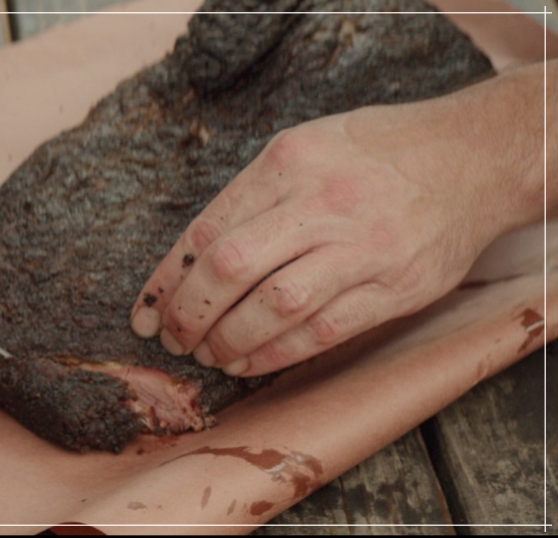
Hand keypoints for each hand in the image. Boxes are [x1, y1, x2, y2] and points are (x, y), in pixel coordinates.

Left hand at [130, 68, 548, 376]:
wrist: (471, 159)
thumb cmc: (373, 153)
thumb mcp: (305, 147)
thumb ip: (253, 196)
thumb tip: (193, 259)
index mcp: (289, 161)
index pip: (208, 229)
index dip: (169, 280)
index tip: (147, 312)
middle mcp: (323, 202)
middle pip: (231, 268)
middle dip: (189, 314)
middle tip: (174, 338)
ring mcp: (362, 248)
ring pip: (274, 307)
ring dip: (227, 340)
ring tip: (207, 354)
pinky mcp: (393, 288)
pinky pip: (320, 332)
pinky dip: (273, 355)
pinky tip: (247, 363)